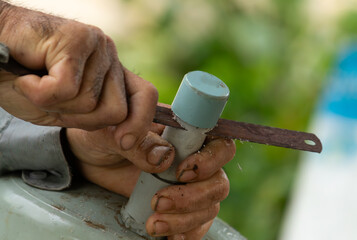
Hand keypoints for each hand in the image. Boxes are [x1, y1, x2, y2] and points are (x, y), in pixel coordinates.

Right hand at [0, 3, 157, 140]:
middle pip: (117, 110)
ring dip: (55, 104)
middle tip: (53, 100)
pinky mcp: (76, 39)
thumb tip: (128, 140)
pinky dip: (39, 92)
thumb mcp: (63, 110)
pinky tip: (29, 76)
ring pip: (90, 102)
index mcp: (110, 73)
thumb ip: (94, 119)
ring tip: (37, 83)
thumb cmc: (24, 80)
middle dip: (80, 118)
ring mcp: (96, 45)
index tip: (124, 142)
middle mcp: (109, 56)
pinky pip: (65, 89)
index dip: (140, 122)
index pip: (145, 97)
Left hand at [66, 124, 235, 239]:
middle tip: (160, 202)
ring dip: (186, 218)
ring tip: (153, 223)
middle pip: (219, 180)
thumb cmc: (105, 136)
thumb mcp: (113, 133)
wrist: (91, 158)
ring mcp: (189, 184)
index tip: (180, 173)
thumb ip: (140, 140)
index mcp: (184, 133)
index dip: (209, 160)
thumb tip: (164, 157)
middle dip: (194, 196)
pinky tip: (169, 235)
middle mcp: (193, 159)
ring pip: (211, 204)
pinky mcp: (180, 206)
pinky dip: (188, 232)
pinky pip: (200, 223)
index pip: (218, 143)